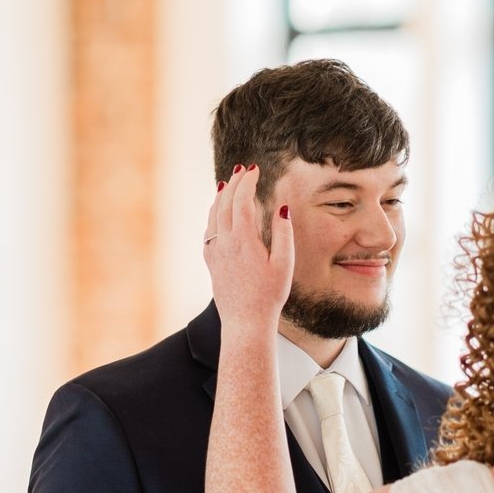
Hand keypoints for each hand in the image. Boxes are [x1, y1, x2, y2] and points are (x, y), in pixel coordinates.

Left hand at [203, 164, 292, 333]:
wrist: (245, 323)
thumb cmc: (269, 296)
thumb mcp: (284, 265)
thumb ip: (283, 234)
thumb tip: (282, 208)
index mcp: (243, 240)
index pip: (241, 201)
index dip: (247, 182)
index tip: (254, 170)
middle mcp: (224, 243)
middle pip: (224, 203)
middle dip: (233, 184)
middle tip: (242, 170)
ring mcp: (215, 252)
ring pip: (213, 216)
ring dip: (221, 197)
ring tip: (228, 185)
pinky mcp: (211, 262)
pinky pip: (208, 230)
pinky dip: (214, 215)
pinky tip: (218, 214)